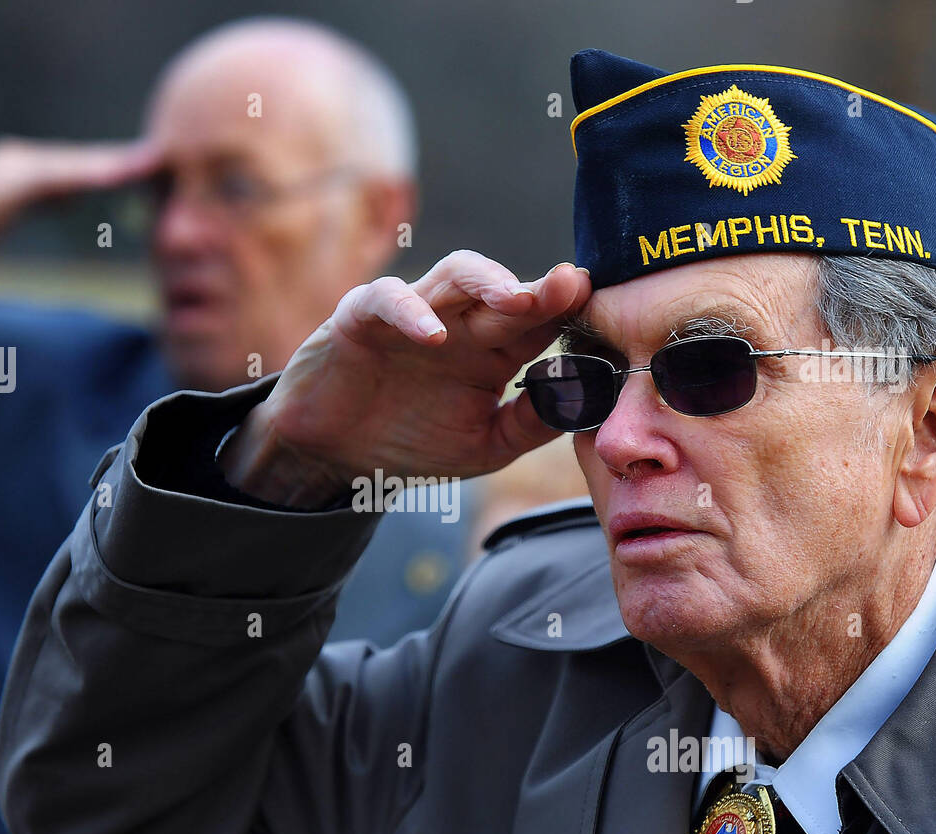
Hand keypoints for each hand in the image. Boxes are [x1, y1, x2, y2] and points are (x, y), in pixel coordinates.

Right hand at [0, 136, 162, 317]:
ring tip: (151, 164)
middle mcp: (18, 158)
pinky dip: (83, 176)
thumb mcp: (11, 215)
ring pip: (72, 165)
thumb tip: (73, 198)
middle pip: (82, 160)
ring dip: (112, 164)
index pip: (79, 166)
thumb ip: (42, 201)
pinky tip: (111, 177)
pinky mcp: (0, 184)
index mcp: (23, 166)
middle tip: (168, 159)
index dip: (117, 165)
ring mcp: (8, 167)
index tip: (157, 167)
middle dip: (124, 160)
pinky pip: (51, 179)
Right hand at [219, 250, 590, 507]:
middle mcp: (462, 322)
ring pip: (455, 274)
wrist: (335, 455)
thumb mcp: (486, 444)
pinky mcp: (363, 316)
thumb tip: (585, 397)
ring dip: (486, 281)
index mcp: (495, 350)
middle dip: (540, 289)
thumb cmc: (412, 441)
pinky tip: (433, 336)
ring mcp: (415, 313)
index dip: (569, 312)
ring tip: (513, 298)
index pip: (541, 320)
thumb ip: (533, 422)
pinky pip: (387, 299)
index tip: (600, 311)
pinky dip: (410, 311)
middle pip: (507, 291)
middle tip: (570, 286)